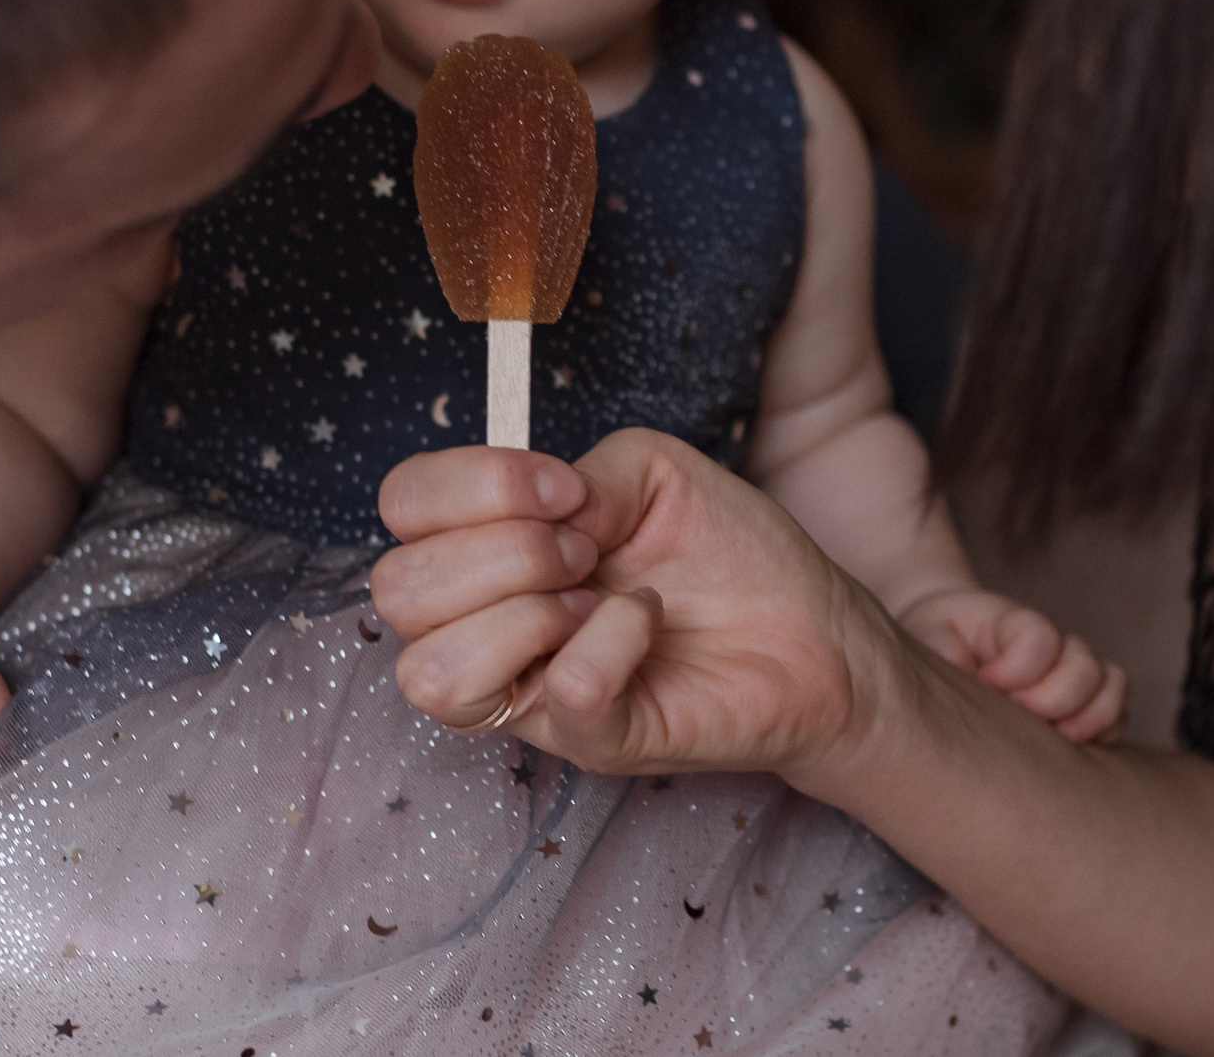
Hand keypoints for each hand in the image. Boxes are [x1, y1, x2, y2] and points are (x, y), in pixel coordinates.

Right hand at [371, 429, 916, 793]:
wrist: (815, 633)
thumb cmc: (730, 553)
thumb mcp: (651, 471)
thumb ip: (580, 474)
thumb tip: (540, 514)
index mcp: (488, 550)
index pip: (401, 505)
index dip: (467, 482)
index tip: (564, 485)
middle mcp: (488, 626)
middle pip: (397, 589)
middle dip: (499, 546)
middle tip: (585, 549)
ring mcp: (532, 696)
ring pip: (430, 672)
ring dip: (523, 607)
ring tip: (596, 595)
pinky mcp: (592, 742)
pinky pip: (563, 693)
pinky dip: (612, 639)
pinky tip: (648, 621)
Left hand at [898, 587, 1126, 742]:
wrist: (951, 636)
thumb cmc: (939, 638)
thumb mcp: (930, 638)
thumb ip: (946, 656)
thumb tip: (969, 681)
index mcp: (1016, 623)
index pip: (1040, 640)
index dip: (1015, 670)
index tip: (982, 682)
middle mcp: (1056, 644)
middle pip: (1083, 668)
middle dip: (1051, 700)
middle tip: (1015, 716)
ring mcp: (1075, 670)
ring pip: (1112, 686)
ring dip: (1087, 718)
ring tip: (1050, 738)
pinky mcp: (1086, 700)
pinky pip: (1118, 713)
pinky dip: (1104, 731)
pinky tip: (1068, 747)